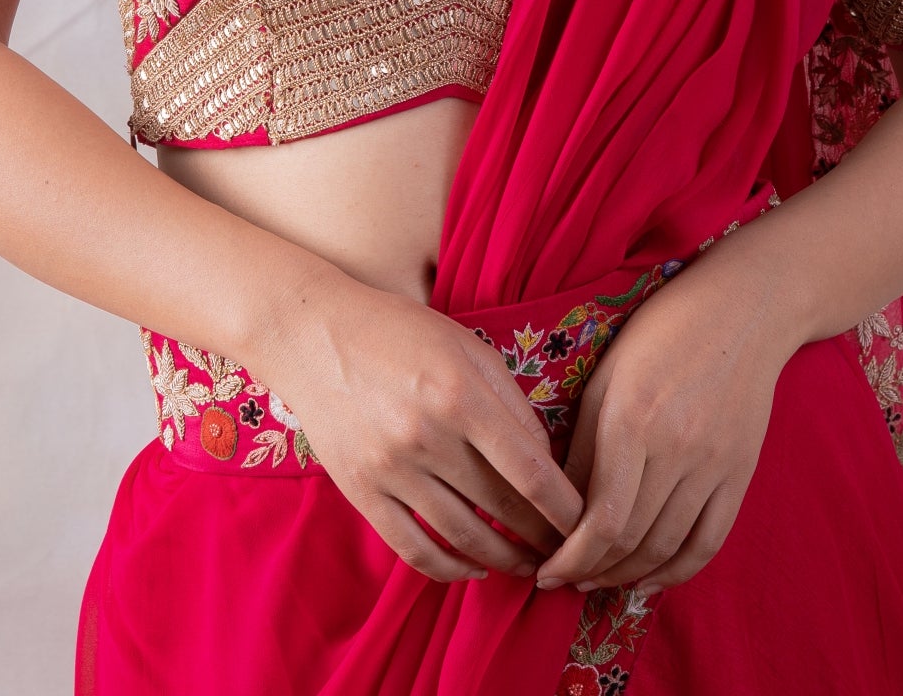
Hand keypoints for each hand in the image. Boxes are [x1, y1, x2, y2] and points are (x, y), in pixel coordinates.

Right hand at [251, 266, 587, 586]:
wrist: (314, 334)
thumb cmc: (400, 332)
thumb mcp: (466, 346)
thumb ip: (510, 401)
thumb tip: (546, 462)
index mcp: (461, 393)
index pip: (531, 471)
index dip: (566, 509)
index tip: (589, 524)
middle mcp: (427, 436)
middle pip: (502, 509)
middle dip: (543, 537)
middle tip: (568, 551)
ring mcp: (390, 469)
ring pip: (462, 538)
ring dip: (503, 559)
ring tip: (527, 564)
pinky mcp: (361, 492)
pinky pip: (413, 548)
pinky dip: (449, 569)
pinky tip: (473, 568)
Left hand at [532, 243, 795, 595]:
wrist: (744, 310)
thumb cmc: (662, 331)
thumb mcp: (607, 375)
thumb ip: (583, 442)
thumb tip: (558, 505)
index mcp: (631, 420)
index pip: (599, 519)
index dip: (569, 558)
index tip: (545, 571)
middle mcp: (675, 449)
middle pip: (631, 540)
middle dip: (591, 571)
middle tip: (564, 579)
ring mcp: (714, 465)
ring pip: (667, 548)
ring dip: (628, 576)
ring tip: (598, 581)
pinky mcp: (740, 473)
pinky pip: (709, 541)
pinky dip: (677, 571)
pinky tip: (650, 580)